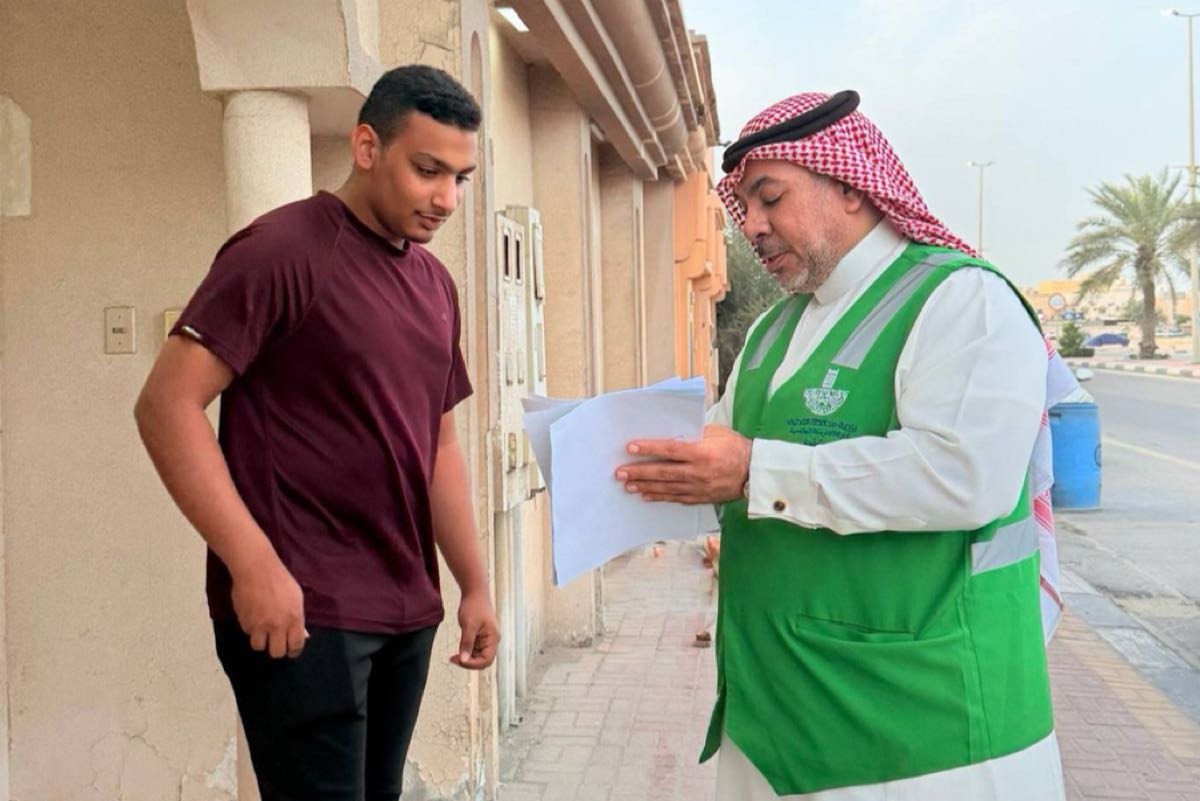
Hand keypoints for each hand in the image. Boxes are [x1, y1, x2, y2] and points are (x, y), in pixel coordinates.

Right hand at [230, 556, 307, 658]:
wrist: (256, 569)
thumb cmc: (280, 580)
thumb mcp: (296, 597)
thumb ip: (298, 618)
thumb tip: (302, 635)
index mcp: (293, 618)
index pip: (295, 645)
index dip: (294, 651)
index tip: (291, 651)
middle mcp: (277, 625)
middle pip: (276, 653)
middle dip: (277, 650)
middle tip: (277, 644)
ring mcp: (259, 624)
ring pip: (259, 646)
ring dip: (262, 641)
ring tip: (263, 632)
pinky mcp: (244, 621)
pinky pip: (248, 633)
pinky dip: (251, 629)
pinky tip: (254, 618)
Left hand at [451, 590, 498, 669]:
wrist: (474, 592)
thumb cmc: (474, 606)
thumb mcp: (469, 626)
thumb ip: (466, 644)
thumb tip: (463, 660)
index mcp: (492, 638)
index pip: (486, 660)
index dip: (472, 664)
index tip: (459, 660)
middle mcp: (491, 640)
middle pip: (483, 660)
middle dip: (469, 662)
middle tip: (454, 659)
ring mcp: (486, 638)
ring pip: (478, 656)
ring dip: (467, 657)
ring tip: (454, 655)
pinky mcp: (480, 636)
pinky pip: (474, 649)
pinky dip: (466, 651)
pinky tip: (458, 649)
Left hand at [616, 424, 750, 504]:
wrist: (754, 472)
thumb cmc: (736, 447)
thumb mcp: (717, 432)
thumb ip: (694, 433)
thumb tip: (671, 433)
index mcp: (702, 452)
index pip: (670, 449)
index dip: (649, 448)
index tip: (630, 447)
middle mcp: (698, 472)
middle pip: (663, 472)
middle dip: (639, 472)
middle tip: (620, 473)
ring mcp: (699, 488)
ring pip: (666, 488)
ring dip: (645, 486)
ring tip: (628, 485)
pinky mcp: (700, 498)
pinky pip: (676, 499)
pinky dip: (660, 497)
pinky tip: (646, 495)